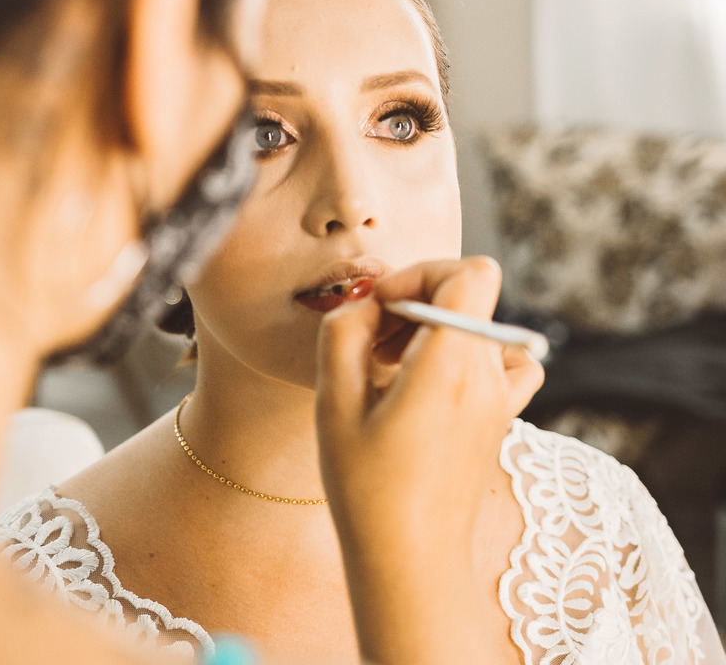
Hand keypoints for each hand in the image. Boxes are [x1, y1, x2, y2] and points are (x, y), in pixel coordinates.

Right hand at [314, 257, 543, 664]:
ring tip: (390, 366)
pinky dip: (462, 358)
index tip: (380, 304)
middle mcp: (488, 378)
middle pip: (469, 297)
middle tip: (370, 342)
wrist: (411, 561)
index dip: (420, 273)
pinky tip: (425, 384)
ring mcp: (500, 401)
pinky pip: (496, 363)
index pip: (469, 275)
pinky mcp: (499, 421)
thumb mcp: (334, 404)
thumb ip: (343, 334)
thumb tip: (364, 304)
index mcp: (451, 367)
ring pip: (479, 327)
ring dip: (435, 330)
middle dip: (416, 302)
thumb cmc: (367, 491)